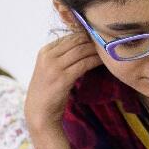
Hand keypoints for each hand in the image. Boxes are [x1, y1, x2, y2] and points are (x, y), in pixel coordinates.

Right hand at [24, 32, 101, 148]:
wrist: (40, 113)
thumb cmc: (48, 91)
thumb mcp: (50, 69)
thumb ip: (62, 56)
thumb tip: (85, 45)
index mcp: (45, 51)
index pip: (69, 36)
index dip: (86, 35)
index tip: (99, 38)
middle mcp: (48, 56)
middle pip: (76, 40)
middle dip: (93, 40)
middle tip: (107, 43)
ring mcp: (54, 66)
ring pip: (81, 50)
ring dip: (97, 49)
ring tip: (108, 51)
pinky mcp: (63, 78)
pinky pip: (84, 63)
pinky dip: (95, 60)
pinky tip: (103, 62)